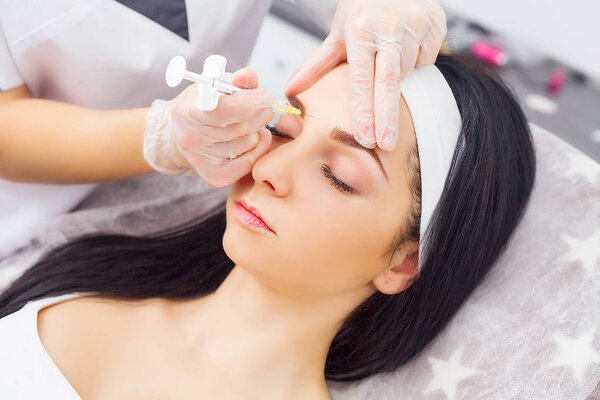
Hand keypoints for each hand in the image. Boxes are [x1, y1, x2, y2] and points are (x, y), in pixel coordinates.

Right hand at [143, 68, 273, 186]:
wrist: (184, 134)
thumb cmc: (204, 105)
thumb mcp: (214, 85)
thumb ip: (235, 80)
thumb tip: (247, 77)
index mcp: (187, 110)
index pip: (222, 110)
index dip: (249, 102)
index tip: (266, 95)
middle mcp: (190, 138)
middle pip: (240, 128)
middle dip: (261, 114)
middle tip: (267, 106)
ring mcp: (201, 160)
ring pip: (247, 144)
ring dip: (259, 130)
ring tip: (255, 122)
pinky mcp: (213, 176)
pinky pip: (248, 163)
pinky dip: (259, 149)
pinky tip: (257, 138)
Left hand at [285, 0, 446, 150]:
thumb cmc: (363, 8)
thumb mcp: (338, 34)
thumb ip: (317, 64)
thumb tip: (291, 90)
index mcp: (361, 31)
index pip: (361, 80)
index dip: (364, 111)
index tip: (366, 137)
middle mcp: (389, 28)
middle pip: (389, 84)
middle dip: (387, 118)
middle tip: (387, 144)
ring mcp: (416, 25)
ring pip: (410, 71)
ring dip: (400, 72)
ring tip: (389, 52)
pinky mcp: (436, 23)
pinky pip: (429, 57)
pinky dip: (418, 57)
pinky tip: (408, 42)